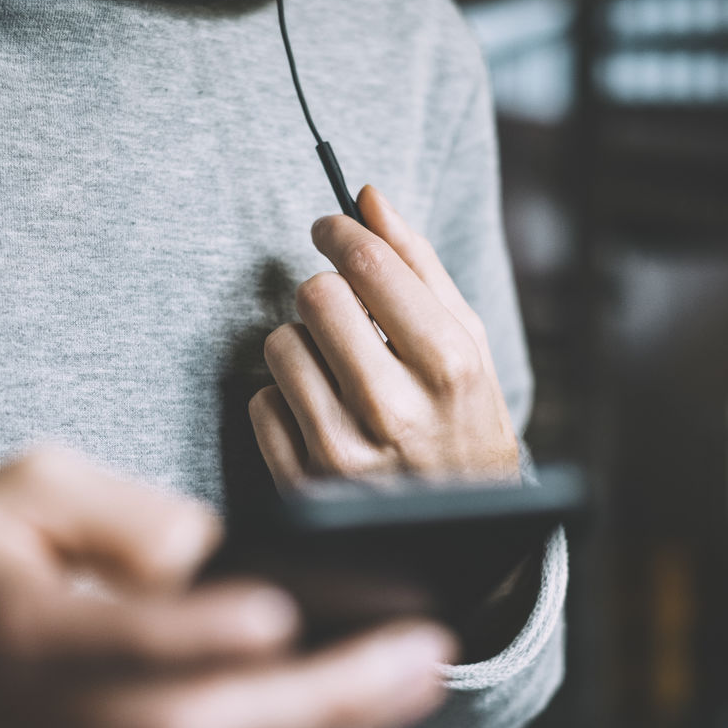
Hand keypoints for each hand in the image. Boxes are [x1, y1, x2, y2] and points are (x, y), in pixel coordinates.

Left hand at [249, 185, 519, 488]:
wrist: (462, 532)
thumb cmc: (463, 423)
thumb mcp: (467, 345)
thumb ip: (419, 266)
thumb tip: (368, 196)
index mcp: (446, 365)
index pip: (368, 263)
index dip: (340, 231)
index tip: (331, 227)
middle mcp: (393, 409)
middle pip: (316, 295)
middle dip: (327, 293)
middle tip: (343, 309)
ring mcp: (343, 452)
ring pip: (279, 344)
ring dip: (304, 347)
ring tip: (340, 373)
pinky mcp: (302, 484)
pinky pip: (260, 402)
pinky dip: (285, 400)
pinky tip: (322, 415)